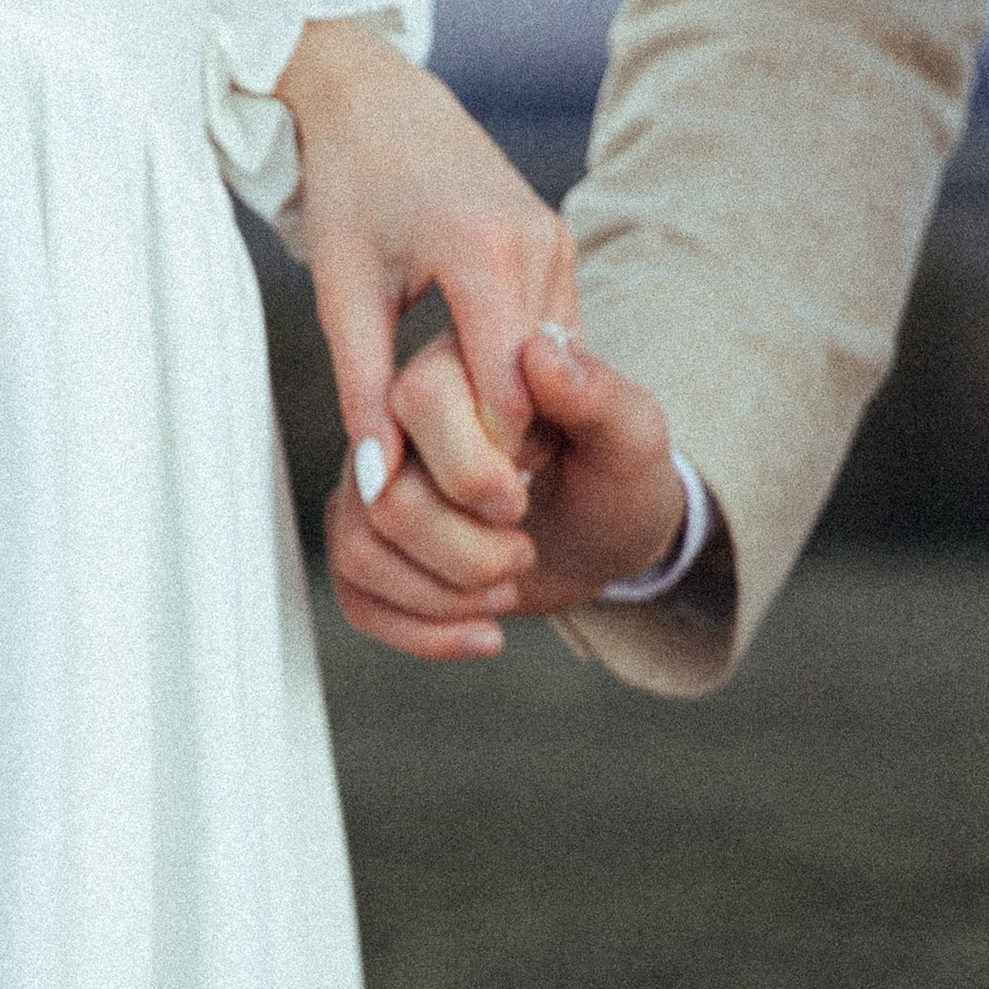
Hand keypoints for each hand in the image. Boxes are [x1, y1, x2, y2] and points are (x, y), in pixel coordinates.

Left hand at [280, 14, 576, 542]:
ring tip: (461, 459)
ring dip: (514, 419)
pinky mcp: (558, 244)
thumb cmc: (347, 188)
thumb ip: (362, 394)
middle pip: (539, 389)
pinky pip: (553, 339)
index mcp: (482, 251)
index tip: (447, 509)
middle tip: (456, 504)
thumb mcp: (341, 293)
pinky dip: (522, 383)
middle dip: (500, 451)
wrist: (374, 97)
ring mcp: (557, 241)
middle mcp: (538, 243)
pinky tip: (476, 410)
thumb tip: (375, 489)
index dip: (482, 464)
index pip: (506, 396)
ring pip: (554, 369)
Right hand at [328, 323, 687, 654]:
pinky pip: (355, 596)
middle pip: (388, 498)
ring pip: (362, 551)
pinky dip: (424, 634)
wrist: (600, 538)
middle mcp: (401, 419)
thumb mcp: (632, 439)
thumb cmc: (616, 479)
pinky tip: (482, 633)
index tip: (520, 503)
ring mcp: (374, 483)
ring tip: (504, 590)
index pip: (422, 404)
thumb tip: (540, 354)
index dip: (472, 475)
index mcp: (463, 369)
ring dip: (444, 598)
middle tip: (521, 554)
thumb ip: (595, 394)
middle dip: (466, 553)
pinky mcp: (368, 540)